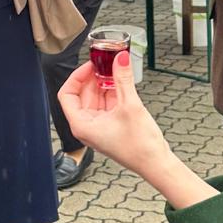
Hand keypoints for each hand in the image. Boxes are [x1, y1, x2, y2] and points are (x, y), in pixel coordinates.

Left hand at [57, 50, 170, 174]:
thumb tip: (120, 58)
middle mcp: (87, 126)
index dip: (77, 76)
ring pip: (96, 97)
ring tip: (115, 68)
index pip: (67, 94)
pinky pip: (107, 103)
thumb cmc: (139, 146)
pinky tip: (122, 80)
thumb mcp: (130, 106)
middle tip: (106, 62)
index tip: (91, 65)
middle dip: (94, 77)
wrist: (155, 163)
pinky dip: (113, 91)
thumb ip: (123, 79)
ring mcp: (99, 125)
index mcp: (82, 125)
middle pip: (82, 94)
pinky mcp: (111, 125)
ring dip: (105, 82)